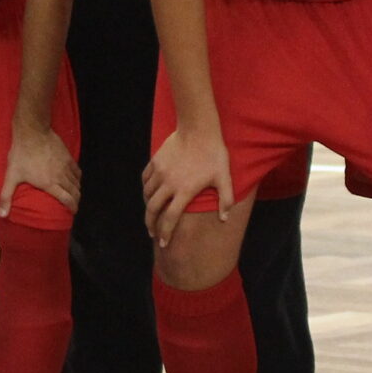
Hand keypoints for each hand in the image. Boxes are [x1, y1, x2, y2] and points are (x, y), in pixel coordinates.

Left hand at [0, 125, 80, 220]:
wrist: (32, 132)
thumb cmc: (21, 154)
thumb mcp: (11, 176)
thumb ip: (6, 196)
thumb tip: (2, 215)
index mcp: (50, 184)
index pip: (67, 200)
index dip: (72, 208)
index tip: (72, 212)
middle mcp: (62, 177)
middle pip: (75, 192)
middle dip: (76, 201)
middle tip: (73, 205)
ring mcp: (66, 166)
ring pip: (77, 182)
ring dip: (77, 190)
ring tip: (73, 194)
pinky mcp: (68, 157)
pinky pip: (77, 171)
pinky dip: (77, 178)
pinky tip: (74, 179)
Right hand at [142, 126, 233, 247]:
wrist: (198, 129)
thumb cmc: (214, 154)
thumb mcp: (224, 178)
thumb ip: (226, 200)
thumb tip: (224, 219)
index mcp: (185, 192)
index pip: (170, 219)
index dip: (165, 233)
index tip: (162, 243)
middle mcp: (169, 184)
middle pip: (153, 210)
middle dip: (151, 224)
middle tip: (152, 233)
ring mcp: (160, 172)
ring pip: (147, 195)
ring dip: (148, 207)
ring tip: (151, 213)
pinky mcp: (155, 162)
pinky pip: (146, 179)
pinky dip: (146, 188)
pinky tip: (149, 192)